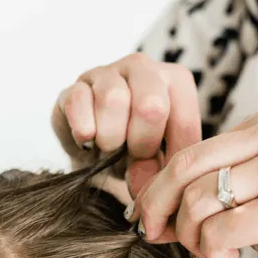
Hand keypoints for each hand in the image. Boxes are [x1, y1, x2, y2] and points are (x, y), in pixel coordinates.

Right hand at [51, 52, 202, 200]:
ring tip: (108, 147)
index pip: (183, 122)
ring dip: (110, 139)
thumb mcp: (162, 162)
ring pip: (112, 100)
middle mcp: (143, 68)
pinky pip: (78, 102)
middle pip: (151, 106)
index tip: (157, 168)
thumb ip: (165, 172)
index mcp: (175, 81)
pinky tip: (88, 142)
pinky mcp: (74, 86)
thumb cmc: (137, 153)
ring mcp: (106, 72)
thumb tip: (146, 190)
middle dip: (141, 144)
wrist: (99, 154)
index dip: (168, 158)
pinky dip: (83, 131)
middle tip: (132, 155)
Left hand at [127, 106, 257, 257]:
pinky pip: (215, 232)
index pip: (192, 150)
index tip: (150, 216)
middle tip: (152, 234)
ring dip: (190, 236)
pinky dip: (211, 251)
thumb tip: (148, 197)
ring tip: (213, 250)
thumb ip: (221, 184)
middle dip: (156, 206)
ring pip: (195, 202)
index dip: (159, 187)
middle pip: (184, 168)